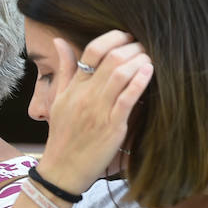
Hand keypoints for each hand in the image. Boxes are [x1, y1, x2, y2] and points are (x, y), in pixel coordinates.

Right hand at [42, 30, 152, 191]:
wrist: (62, 170)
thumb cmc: (62, 135)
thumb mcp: (58, 99)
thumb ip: (64, 69)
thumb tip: (60, 41)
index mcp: (74, 87)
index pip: (92, 50)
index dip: (114, 38)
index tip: (127, 37)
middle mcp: (85, 95)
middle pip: (111, 58)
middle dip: (133, 47)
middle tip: (145, 47)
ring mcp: (98, 110)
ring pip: (121, 74)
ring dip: (139, 61)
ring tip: (150, 58)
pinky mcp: (111, 126)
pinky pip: (127, 99)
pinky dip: (140, 82)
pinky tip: (149, 72)